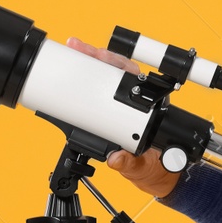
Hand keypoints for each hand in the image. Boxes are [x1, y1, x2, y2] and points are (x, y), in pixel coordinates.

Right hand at [65, 37, 179, 198]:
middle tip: (77, 47)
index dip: (117, 63)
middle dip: (95, 55)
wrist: (154, 175)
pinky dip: (79, 81)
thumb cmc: (154, 166)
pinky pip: (93, 92)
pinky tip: (67, 73)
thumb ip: (129, 164)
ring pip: (103, 76)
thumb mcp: (141, 166)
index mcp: (148, 107)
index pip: (133, 76)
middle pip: (114, 69)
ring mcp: (120, 105)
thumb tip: (115, 158)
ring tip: (72, 51)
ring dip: (86, 63)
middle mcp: (135, 101)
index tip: (100, 56)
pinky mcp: (107, 113)